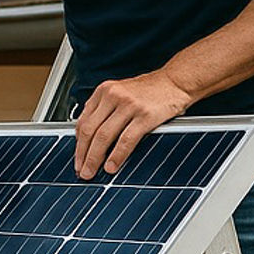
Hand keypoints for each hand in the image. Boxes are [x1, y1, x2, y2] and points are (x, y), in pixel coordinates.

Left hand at [74, 69, 191, 178]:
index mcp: (104, 91)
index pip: (82, 121)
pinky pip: (126, 140)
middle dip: (82, 154)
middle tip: (80, 170)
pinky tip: (111, 166)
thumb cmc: (151, 89)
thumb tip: (90, 136)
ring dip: (94, 158)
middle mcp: (113, 96)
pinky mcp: (145, 115)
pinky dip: (116, 156)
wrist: (177, 80)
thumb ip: (105, 109)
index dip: (77, 143)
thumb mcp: (121, 92)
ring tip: (91, 172)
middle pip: (89, 130)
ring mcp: (129, 105)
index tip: (76, 158)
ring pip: (103, 136)